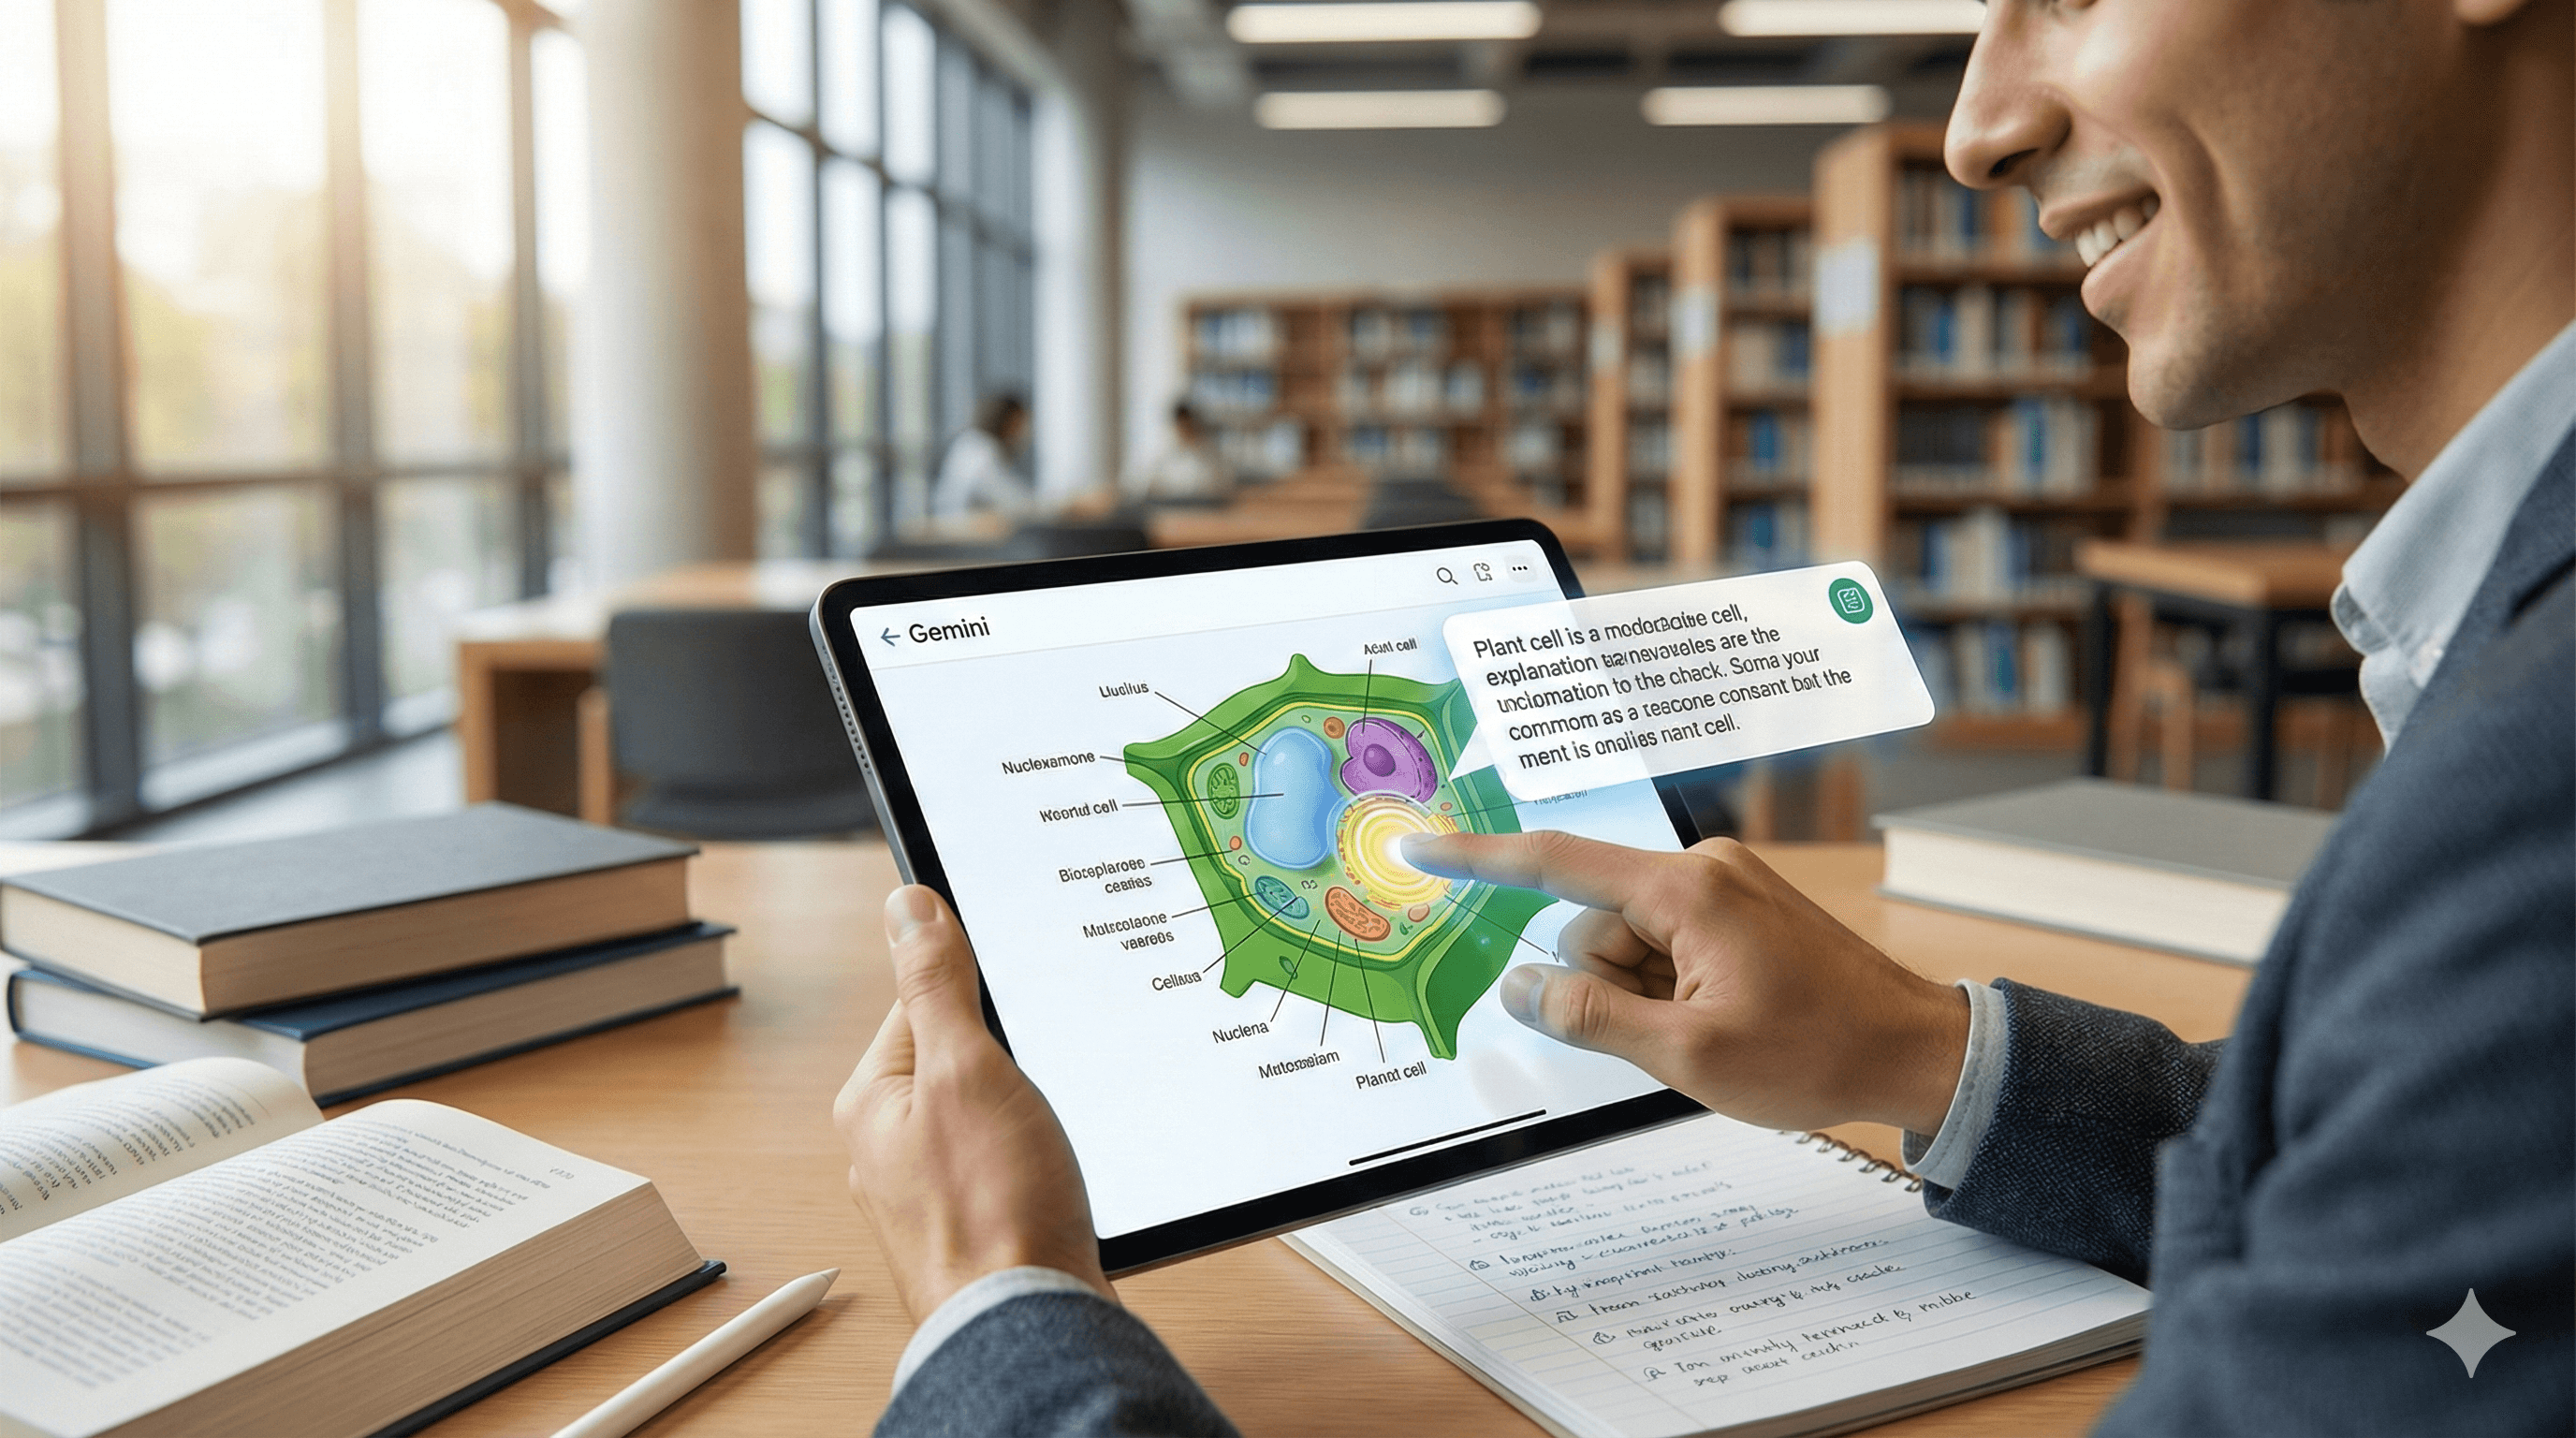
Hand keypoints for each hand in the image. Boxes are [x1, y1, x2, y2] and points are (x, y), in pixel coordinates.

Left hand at [833, 885, 1114, 1322]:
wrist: (1030, 1325)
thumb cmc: (990, 1210)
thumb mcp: (964, 1067)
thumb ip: (936, 982)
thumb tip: (907, 905)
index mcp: (873, 1099)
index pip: (927, 1001)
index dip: (985, 991)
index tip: (1026, 991)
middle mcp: (894, 1144)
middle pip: (966, 1056)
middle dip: (1017, 1058)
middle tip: (1049, 1074)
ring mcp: (938, 1188)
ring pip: (998, 1111)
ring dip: (1036, 1112)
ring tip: (1054, 1135)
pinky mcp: (982, 1220)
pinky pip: (1015, 1160)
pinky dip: (1045, 1157)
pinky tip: (1066, 1169)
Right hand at [1403, 832, 1968, 1135]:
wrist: (1918, 1052)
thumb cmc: (1818, 1053)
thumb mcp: (1687, 1055)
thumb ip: (1590, 1017)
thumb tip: (1521, 987)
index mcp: (1685, 890)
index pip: (1556, 863)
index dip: (1478, 859)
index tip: (1420, 846)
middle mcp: (1702, 869)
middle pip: (1592, 923)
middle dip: (1607, 985)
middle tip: (1678, 1036)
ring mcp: (1724, 887)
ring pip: (1627, 941)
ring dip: (1645, 994)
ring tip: (1715, 1031)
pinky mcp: (1740, 909)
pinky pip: (1665, 943)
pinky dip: (1671, 987)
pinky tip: (1723, 1018)